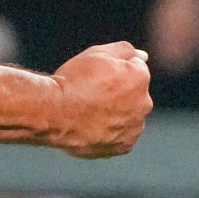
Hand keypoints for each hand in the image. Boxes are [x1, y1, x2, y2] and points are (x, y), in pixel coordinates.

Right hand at [50, 41, 151, 158]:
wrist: (54, 113)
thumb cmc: (74, 80)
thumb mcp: (97, 53)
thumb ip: (125, 51)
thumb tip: (143, 56)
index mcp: (141, 78)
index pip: (135, 69)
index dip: (114, 69)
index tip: (96, 75)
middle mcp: (144, 104)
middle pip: (133, 94)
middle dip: (119, 92)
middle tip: (91, 93)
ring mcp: (134, 128)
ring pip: (128, 116)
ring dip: (116, 113)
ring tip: (88, 111)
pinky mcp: (123, 146)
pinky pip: (120, 136)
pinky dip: (110, 132)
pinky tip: (91, 125)